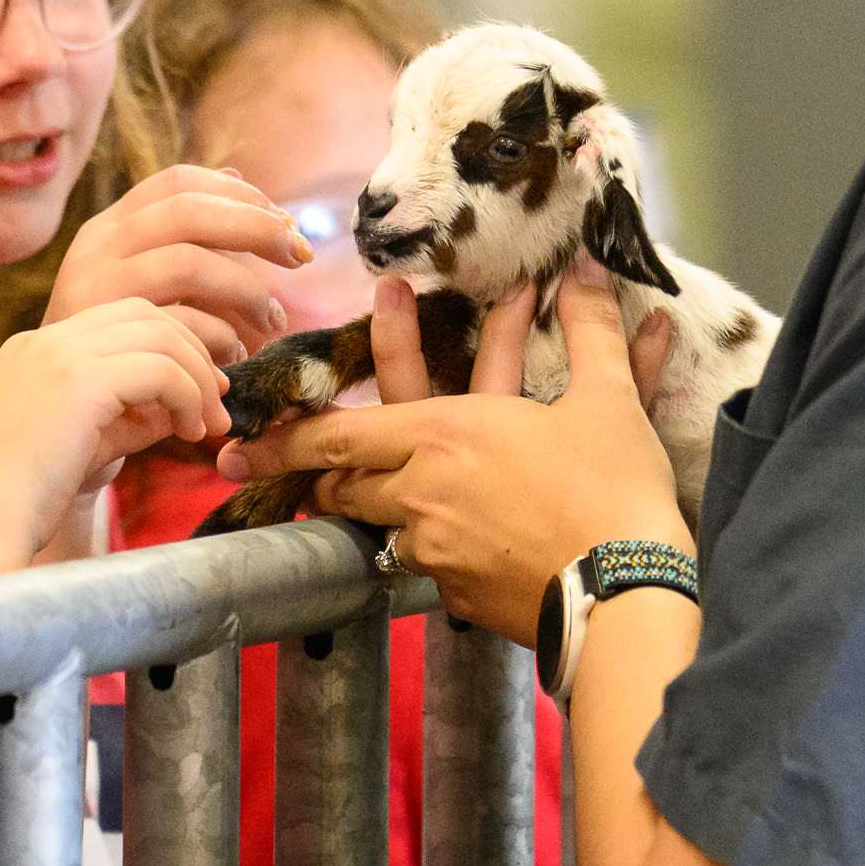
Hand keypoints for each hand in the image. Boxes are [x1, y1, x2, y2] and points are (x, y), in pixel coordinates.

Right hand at [0, 298, 229, 576]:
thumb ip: (125, 420)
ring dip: (196, 377)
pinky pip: (159, 367)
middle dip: (191, 350)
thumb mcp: (77, 448)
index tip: (195, 394)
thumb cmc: (11, 507)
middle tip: (217, 401)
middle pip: (143, 312)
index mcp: (32, 353)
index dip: (167, 348)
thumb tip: (180, 409)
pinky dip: (187, 395)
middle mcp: (42, 342)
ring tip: (209, 425)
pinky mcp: (76, 381)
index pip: (117, 321)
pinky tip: (189, 432)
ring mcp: (56, 355)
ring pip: (158, 333)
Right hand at [44, 164, 312, 363]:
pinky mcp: (98, 346)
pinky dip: (221, 346)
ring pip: (190, 263)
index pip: (176, 183)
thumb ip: (177, 247)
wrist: (26, 444)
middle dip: (257, 226)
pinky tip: (231, 368)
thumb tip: (236, 176)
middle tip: (300, 256)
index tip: (282, 222)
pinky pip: (183, 329)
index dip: (239, 194)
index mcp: (101, 235)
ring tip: (271, 324)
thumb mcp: (133, 298)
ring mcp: (91, 298)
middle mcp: (92, 254)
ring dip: (248, 291)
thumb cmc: (102, 369)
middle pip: (190, 209)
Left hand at [220, 260, 684, 644]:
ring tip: (397, 497)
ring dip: (382, 508)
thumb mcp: (607, 398)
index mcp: (440, 435)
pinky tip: (461, 542)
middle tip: (295, 466)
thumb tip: (591, 268)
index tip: (235, 445)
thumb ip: (591, 329)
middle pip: (343, 485)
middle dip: (322, 473)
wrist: (629, 596)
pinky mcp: (456, 597)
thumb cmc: (613, 490)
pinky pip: (427, 566)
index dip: (283, 439)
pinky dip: (434, 550)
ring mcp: (433, 551)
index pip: (336, 436)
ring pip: (381, 526)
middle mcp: (419, 494)